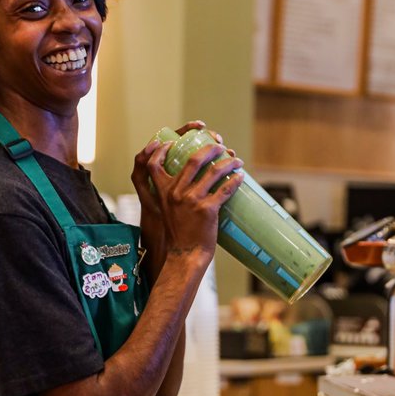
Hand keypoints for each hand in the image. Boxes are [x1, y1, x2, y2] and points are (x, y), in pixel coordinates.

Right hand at [143, 135, 242, 261]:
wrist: (185, 254)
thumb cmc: (179, 233)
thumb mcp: (167, 210)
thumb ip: (173, 194)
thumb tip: (191, 177)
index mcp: (163, 192)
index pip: (154, 163)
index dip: (162, 148)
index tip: (174, 141)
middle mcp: (176, 193)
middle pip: (194, 159)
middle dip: (210, 148)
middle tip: (220, 146)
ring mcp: (192, 200)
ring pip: (214, 172)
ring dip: (228, 162)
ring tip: (236, 160)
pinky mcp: (207, 209)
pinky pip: (225, 189)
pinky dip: (235, 180)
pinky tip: (240, 177)